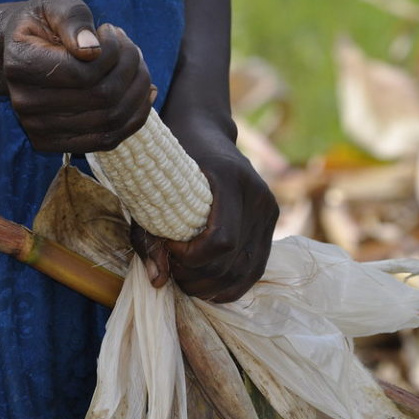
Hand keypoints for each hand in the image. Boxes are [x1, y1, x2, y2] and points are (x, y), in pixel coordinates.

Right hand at [2, 0, 152, 152]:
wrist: (23, 53)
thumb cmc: (44, 25)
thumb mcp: (55, 6)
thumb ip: (72, 20)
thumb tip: (92, 50)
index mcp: (20, 65)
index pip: (82, 72)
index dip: (111, 52)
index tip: (111, 31)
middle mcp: (24, 104)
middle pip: (100, 97)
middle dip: (129, 67)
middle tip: (131, 47)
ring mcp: (38, 130)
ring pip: (110, 120)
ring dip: (137, 90)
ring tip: (138, 66)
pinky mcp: (55, 144)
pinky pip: (107, 140)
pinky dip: (135, 117)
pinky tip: (145, 93)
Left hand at [131, 136, 278, 302]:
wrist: (204, 132)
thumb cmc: (172, 160)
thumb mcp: (151, 190)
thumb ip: (148, 236)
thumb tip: (158, 282)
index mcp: (231, 179)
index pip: (221, 241)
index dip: (192, 258)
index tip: (170, 247)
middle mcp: (258, 196)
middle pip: (232, 262)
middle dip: (197, 276)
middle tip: (172, 267)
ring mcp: (269, 210)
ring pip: (246, 272)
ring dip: (212, 286)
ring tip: (185, 277)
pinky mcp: (271, 223)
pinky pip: (255, 269)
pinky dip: (230, 285)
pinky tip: (206, 283)